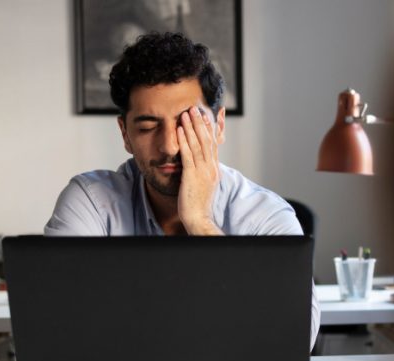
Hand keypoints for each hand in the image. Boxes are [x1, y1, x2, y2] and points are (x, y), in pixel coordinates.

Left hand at [177, 106, 222, 234]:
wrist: (198, 218)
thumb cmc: (197, 203)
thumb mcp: (202, 183)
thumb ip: (200, 170)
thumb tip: (197, 162)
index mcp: (214, 169)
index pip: (213, 144)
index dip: (209, 129)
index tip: (205, 115)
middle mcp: (210, 168)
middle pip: (206, 140)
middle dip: (200, 123)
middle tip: (195, 108)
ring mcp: (202, 172)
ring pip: (198, 145)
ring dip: (191, 127)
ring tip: (186, 113)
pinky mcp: (192, 176)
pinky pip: (187, 155)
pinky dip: (184, 141)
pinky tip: (179, 130)